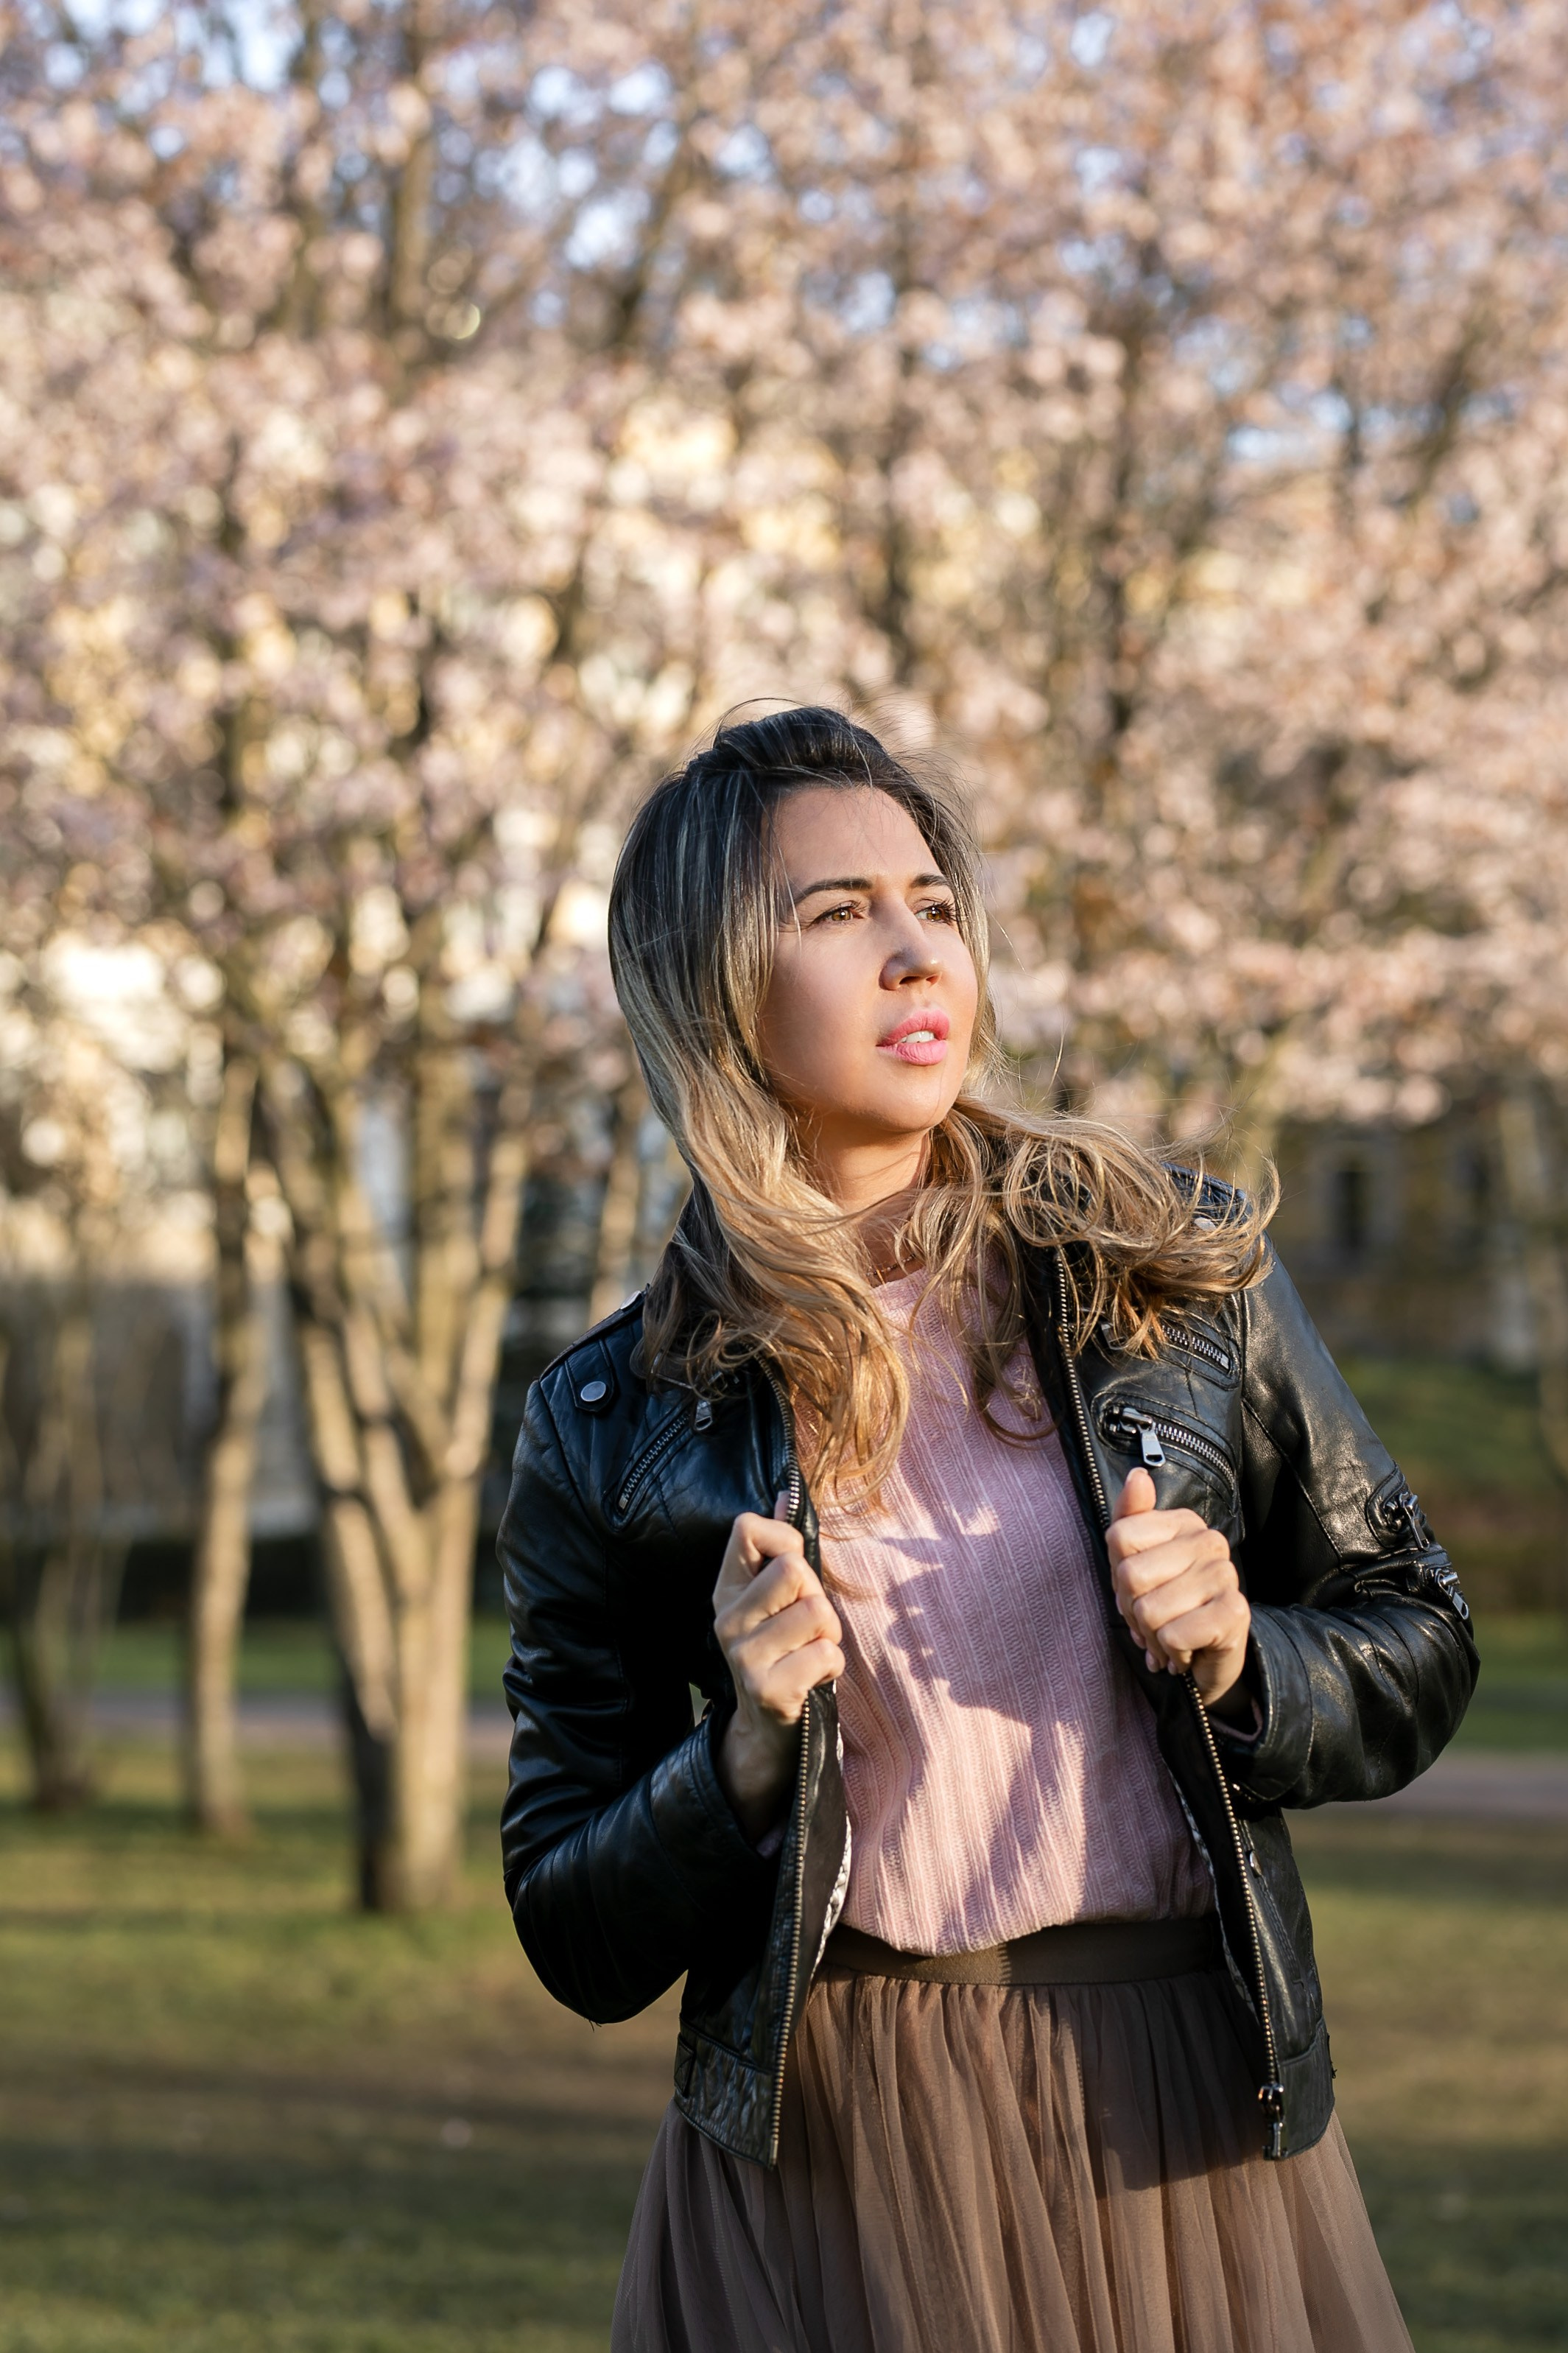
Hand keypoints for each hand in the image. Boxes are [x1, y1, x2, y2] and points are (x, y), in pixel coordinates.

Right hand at [712, 1496, 844, 1840]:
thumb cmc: (784, 1648)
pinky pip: (827, 1654)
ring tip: (813, 1651)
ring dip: (831, 1633)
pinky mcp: (768, 1690)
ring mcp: (743, 1656)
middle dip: (818, 1595)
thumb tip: (785, 1493)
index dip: (786, 1541)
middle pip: (794, 1569)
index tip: (792, 1573)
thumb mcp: (775, 1598)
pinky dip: (833, 1665)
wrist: (769, 1729)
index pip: (747, 1528)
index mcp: (727, 1588)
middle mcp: (726, 1619)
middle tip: (809, 1624)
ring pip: (817, 1612)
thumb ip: (781, 1548)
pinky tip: (813, 1677)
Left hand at [1107, 1468, 1252, 1717]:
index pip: (1120, 1537)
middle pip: (1131, 1576)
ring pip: (1149, 1611)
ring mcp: (1226, 1575)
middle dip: (1132, 1611)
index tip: (1140, 1590)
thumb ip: (1129, 1517)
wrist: (1207, 1658)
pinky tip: (1186, 1651)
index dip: (1118, 1576)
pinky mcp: (1236, 1613)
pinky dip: (1171, 1653)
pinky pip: (1173, 1636)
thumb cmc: (1166, 1604)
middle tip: (1152, 1620)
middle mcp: (1209, 1541)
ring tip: (1168, 1636)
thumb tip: (1138, 1475)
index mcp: (1184, 1522)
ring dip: (1151, 1637)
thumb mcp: (1134, 1561)